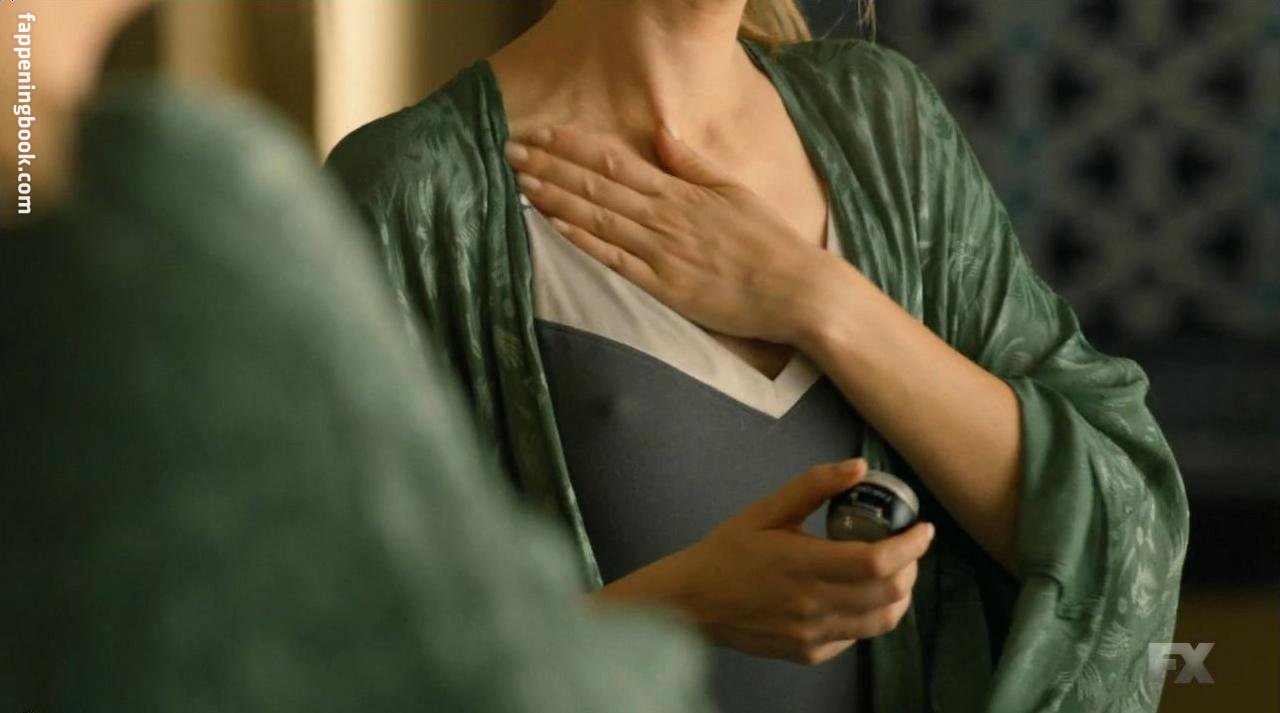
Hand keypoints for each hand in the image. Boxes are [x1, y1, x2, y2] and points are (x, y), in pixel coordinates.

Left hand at [503, 122, 850, 346]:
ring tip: (521, 181)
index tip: (541, 133)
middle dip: (550, 166)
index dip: (573, 146)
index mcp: (681, 192)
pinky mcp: (663, 287)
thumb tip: (662, 131)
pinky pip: (614, 260)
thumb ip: (693, 163)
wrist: (794, 290)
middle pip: (596, 186)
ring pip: (598, 218)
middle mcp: (664, 217)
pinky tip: (554, 225)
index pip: (616, 161)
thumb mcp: (734, 190)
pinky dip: (583, 240)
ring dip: (556, 198)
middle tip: (511, 151)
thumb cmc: (768, 241)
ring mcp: (661, 252)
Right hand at [590, 459, 934, 664]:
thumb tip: (859, 467)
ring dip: (900, 594)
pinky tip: (861, 594)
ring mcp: (812, 634)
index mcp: (801, 563)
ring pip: (881, 620)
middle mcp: (811, 604)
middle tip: (908, 546)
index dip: (910, 545)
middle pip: (888, 593)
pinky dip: (873, 614)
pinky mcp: (810, 652)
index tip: (923, 528)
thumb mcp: (766, 509)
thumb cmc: (729, 550)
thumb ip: (814, 486)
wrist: (694, 602)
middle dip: (911, 567)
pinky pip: (858, 636)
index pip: (875, 561)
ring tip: (896, 572)